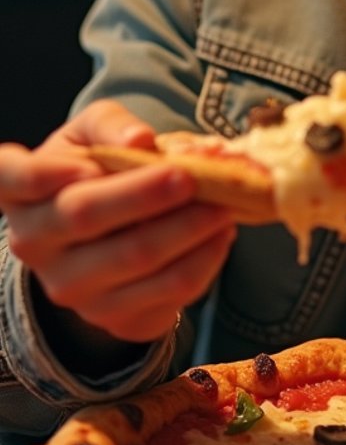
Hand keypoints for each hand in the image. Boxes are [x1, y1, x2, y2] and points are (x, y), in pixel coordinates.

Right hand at [0, 101, 235, 345]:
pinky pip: (170, 290)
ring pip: (137, 257)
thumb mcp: (94, 135)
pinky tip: (221, 233)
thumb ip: (114, 127)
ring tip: (225, 203)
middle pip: (87, 215)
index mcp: (21, 192)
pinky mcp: (114, 317)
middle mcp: (34, 243)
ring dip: (190, 228)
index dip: (42, 175)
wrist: (101, 240)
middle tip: (191, 176)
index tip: (85, 166)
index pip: (10, 179)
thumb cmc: (93, 170)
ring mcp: (71, 287)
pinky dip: (206, 258)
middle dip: (145, 194)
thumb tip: (141, 140)